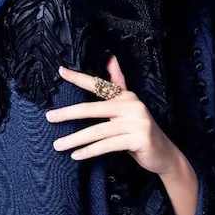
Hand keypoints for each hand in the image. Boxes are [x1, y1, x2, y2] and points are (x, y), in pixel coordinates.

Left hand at [45, 56, 182, 176]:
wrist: (164, 154)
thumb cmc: (139, 130)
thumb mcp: (129, 106)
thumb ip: (118, 84)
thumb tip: (110, 58)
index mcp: (126, 96)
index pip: (98, 84)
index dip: (79, 78)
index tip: (60, 71)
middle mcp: (132, 105)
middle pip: (93, 109)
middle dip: (68, 114)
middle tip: (49, 117)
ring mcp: (136, 122)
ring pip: (98, 131)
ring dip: (75, 139)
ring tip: (57, 145)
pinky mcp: (139, 139)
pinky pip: (107, 146)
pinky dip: (90, 151)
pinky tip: (75, 156)